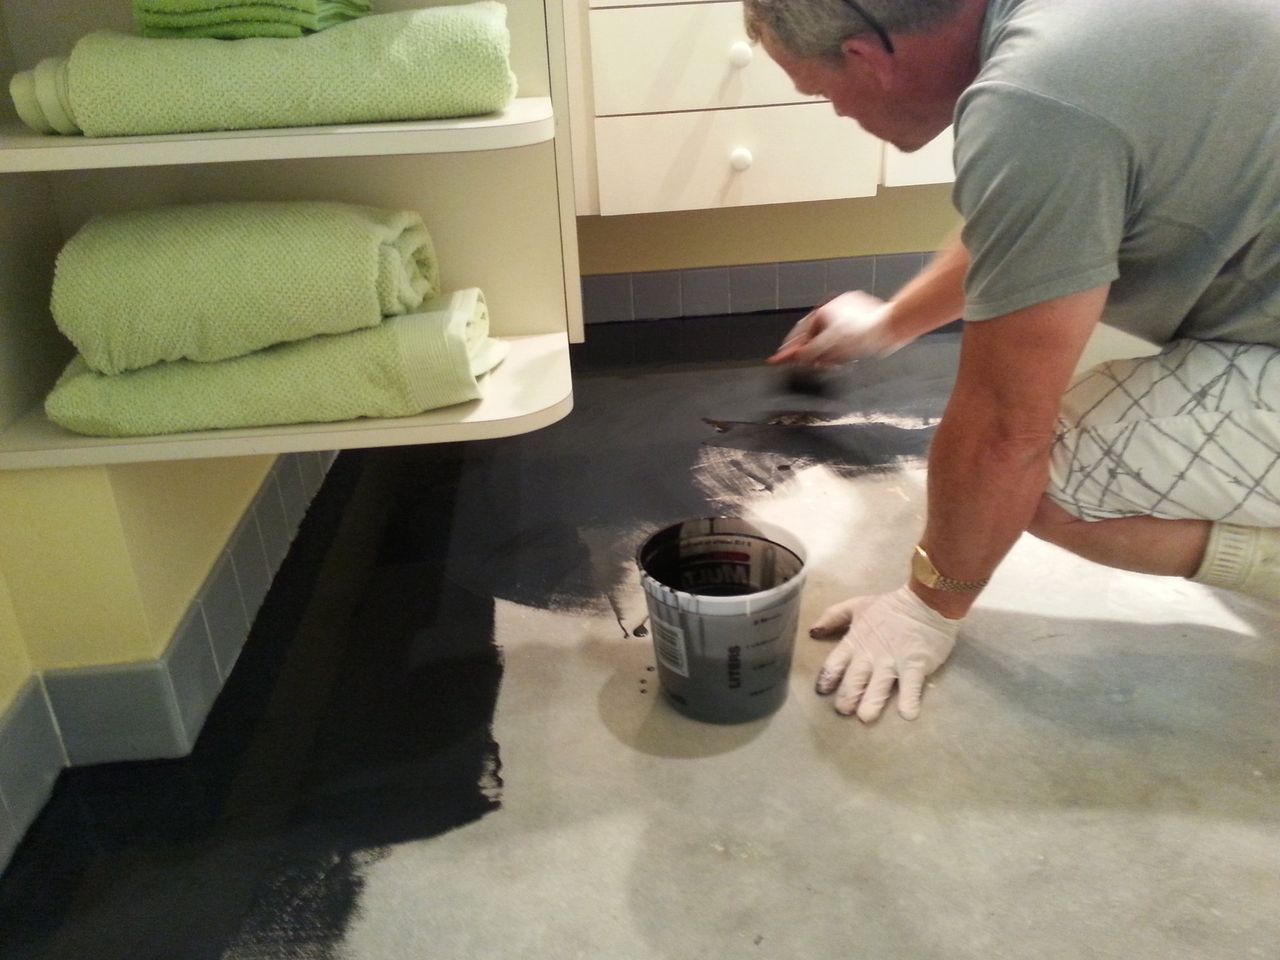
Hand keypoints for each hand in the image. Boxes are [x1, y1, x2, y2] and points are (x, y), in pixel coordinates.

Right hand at [768, 291, 901, 366]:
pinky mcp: (861, 318)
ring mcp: (848, 312)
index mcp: (823, 311)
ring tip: (837, 360)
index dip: (790, 349)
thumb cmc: (863, 334)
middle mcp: (834, 308)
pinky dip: (843, 347)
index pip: (800, 334)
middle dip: (815, 352)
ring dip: (830, 352)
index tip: (777, 359)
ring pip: (831, 337)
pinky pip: (845, 336)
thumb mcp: (829, 345)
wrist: (891, 328)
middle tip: (816, 365)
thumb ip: (808, 351)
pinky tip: (849, 355)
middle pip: (815, 336)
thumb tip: (793, 356)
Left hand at [812, 585, 960, 722]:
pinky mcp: (915, 665)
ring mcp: (893, 660)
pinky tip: (907, 714)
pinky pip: (911, 686)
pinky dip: (910, 700)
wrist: (926, 602)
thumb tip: (812, 631)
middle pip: (854, 680)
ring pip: (878, 686)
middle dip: (846, 697)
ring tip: (865, 716)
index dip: (827, 678)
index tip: (822, 692)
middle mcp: (871, 654)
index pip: (834, 663)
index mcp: (855, 641)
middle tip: (843, 710)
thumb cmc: (890, 607)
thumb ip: (833, 616)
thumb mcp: (858, 606)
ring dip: (871, 702)